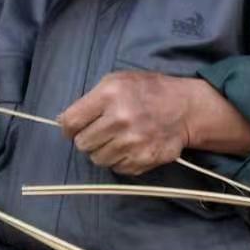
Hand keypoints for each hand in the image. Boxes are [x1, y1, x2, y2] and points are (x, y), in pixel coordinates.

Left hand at [58, 70, 198, 175]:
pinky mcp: (143, 159)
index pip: (71, 122)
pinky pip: (117, 168)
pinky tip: (130, 147)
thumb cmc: (147, 91)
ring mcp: (132, 142)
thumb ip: (90, 99)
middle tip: (99, 133)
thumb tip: (64, 122)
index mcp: (109, 95)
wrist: (185, 108)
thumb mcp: (117, 81)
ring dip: (103, 151)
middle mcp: (120, 119)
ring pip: (98, 159)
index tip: (73, 129)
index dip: (68, 129)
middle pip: (82, 144)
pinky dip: (119, 160)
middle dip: (87, 139)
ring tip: (116, 139)